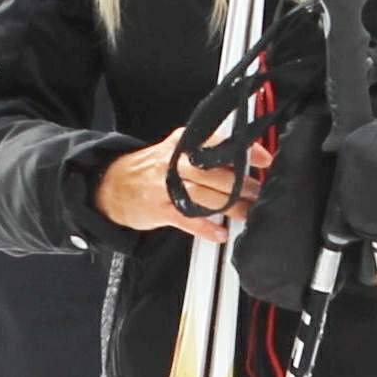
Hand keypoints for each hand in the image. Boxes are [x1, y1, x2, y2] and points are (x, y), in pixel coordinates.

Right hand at [93, 135, 269, 240]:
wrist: (112, 185)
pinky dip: (206, 228)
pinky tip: (220, 233)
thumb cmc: (149, 169)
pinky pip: (188, 220)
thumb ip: (205, 153)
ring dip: (230, 206)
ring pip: (204, 197)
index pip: (217, 144)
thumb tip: (243, 157)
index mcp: (181, 144)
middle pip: (214, 173)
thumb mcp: (174, 150)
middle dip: (241, 185)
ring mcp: (165, 187)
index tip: (264, 160)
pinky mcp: (160, 210)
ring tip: (246, 212)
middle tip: (258, 192)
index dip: (244, 152)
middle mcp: (174, 163)